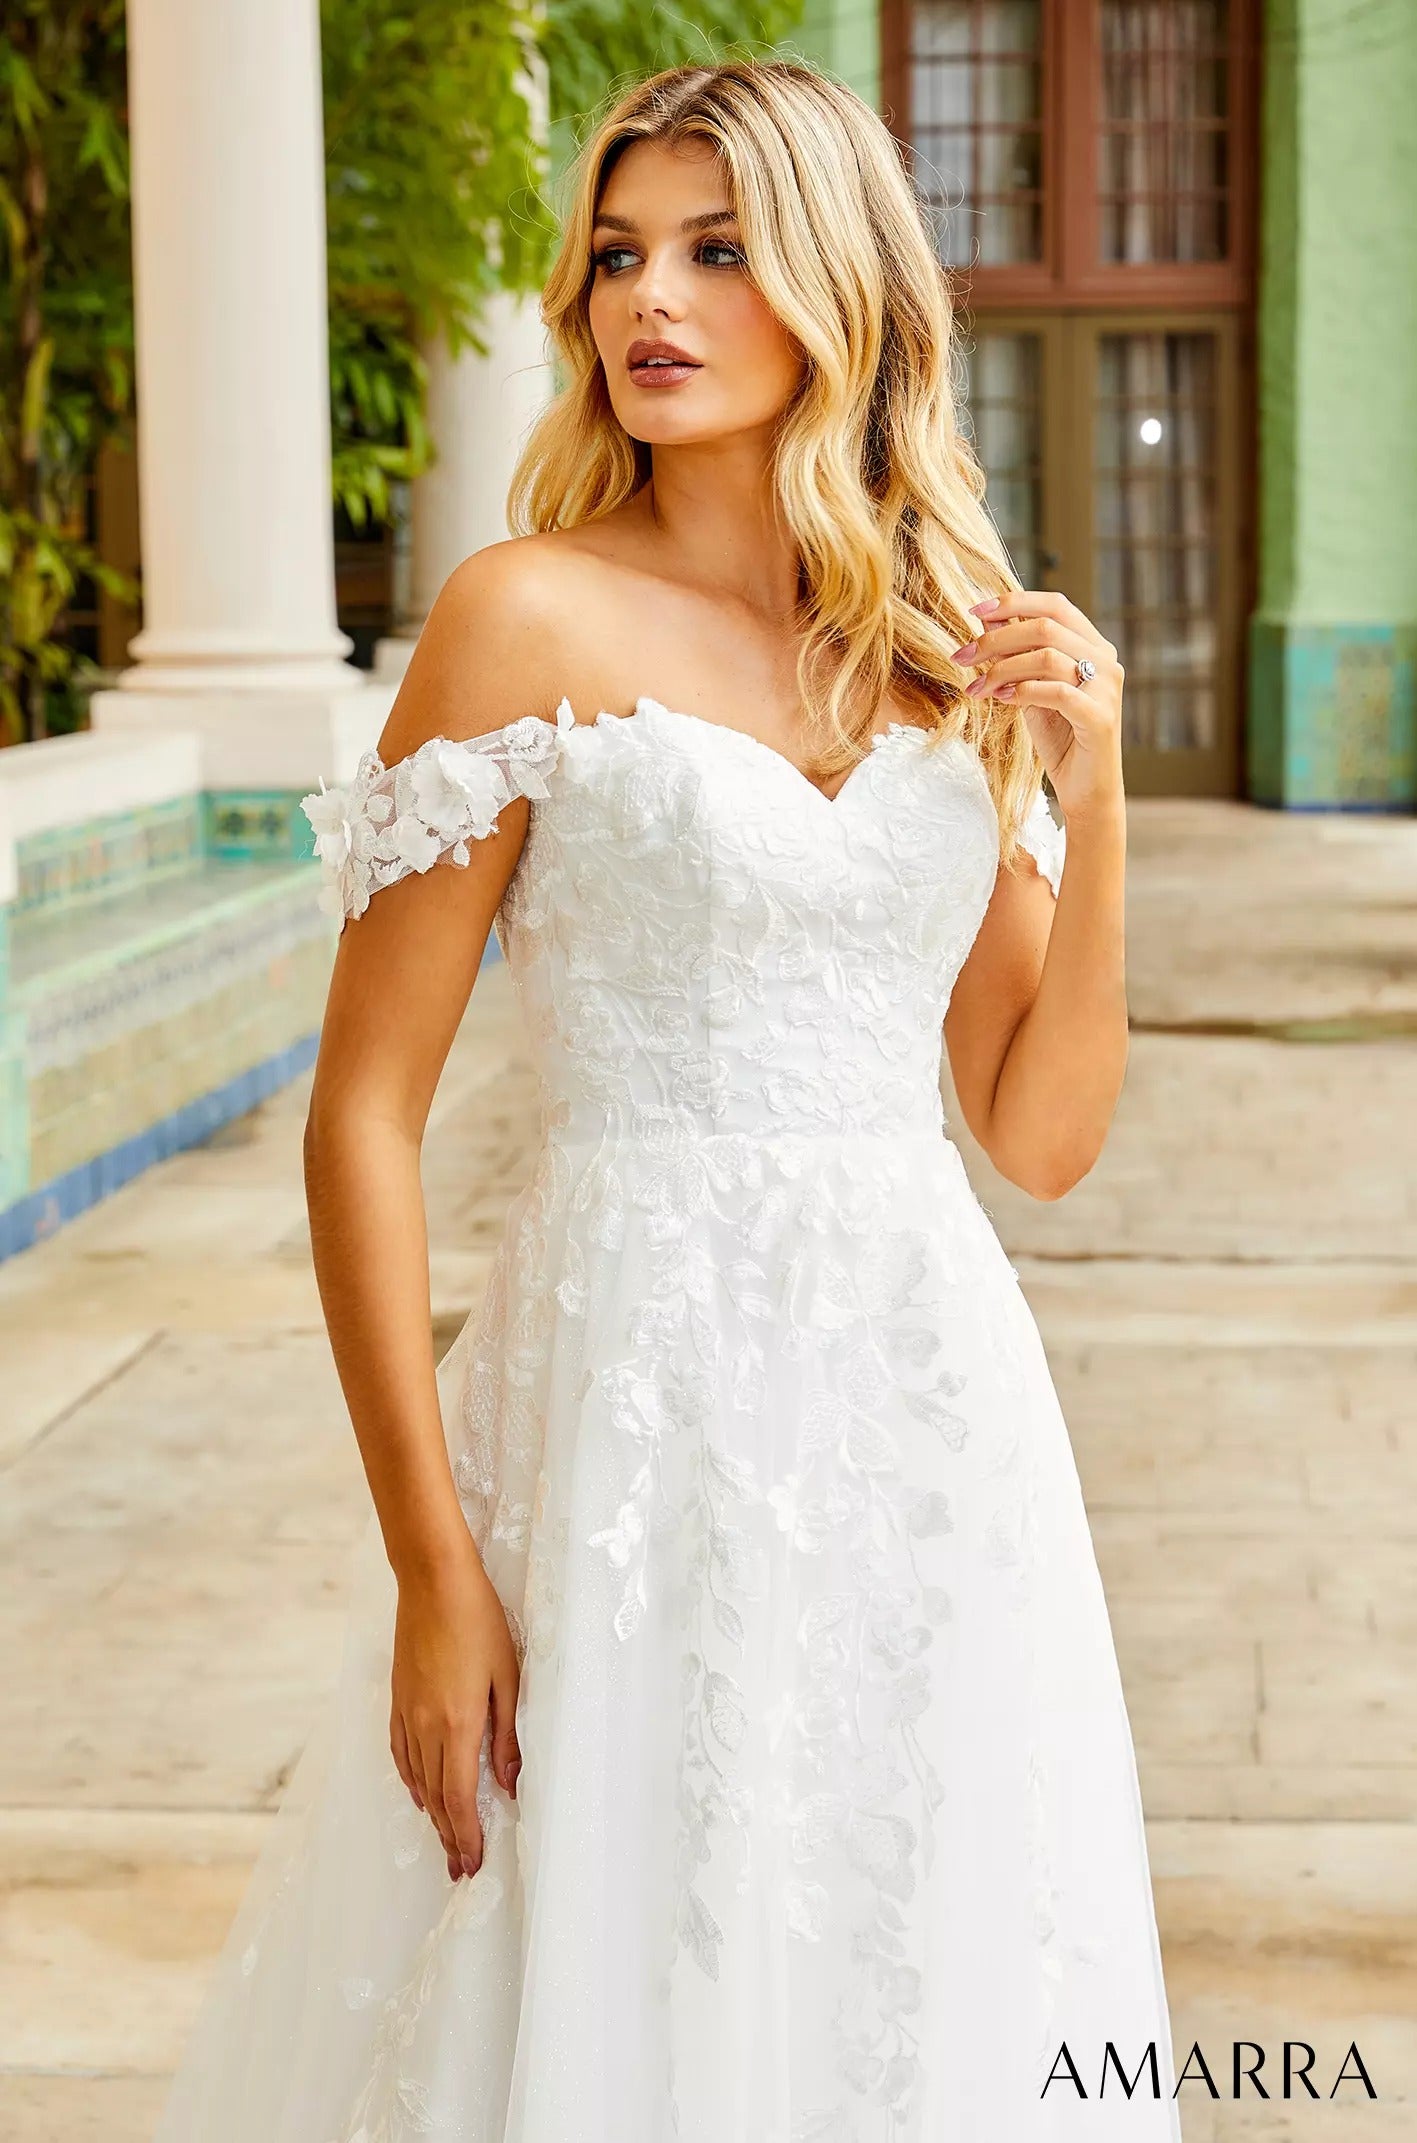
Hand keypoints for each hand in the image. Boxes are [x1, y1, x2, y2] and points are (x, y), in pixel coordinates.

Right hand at [390, 1540, 521, 1882]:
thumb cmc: (480, 1621)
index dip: (466, 1836)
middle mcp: (427, 1727)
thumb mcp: (508, 1675)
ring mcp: (407, 1713)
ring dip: (432, 1814)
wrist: (433, 1581)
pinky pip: (401, 1753)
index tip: (471, 1865)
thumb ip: (507, 1733)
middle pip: (437, 1798)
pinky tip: (419, 1792)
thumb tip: (509, 1781)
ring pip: (417, 1779)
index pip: (460, 1798)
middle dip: (449, 1836)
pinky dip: (411, 1780)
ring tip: (445, 1838)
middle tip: (459, 1869)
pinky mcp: (398, 1699)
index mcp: (459, 1724)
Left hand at [950, 591, 1124, 823]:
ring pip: (1047, 657)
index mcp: (1093, 646)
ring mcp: (1106, 689)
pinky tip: (1001, 699)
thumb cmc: (1060, 738)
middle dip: (996, 639)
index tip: (975, 611)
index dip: (1014, 602)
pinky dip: (1022, 691)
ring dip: (1002, 668)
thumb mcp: (1032, 689)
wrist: (1086, 790)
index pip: (1055, 605)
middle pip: (1046, 627)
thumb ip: (1018, 657)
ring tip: (977, 688)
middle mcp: (1105, 661)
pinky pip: (1056, 692)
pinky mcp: (1099, 718)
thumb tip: (988, 621)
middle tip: (962, 656)